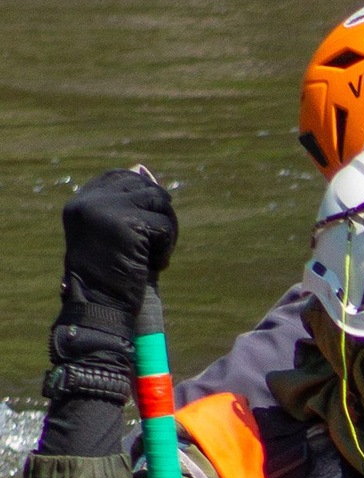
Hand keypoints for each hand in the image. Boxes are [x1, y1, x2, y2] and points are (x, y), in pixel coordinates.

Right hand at [54, 167, 178, 370]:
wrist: (97, 308)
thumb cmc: (107, 279)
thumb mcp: (111, 235)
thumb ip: (124, 206)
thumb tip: (143, 168)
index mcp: (82, 202)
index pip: (119, 176)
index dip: (143, 192)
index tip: (151, 220)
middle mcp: (91, 201)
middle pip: (144, 186)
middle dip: (160, 212)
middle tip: (160, 243)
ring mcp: (108, 210)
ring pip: (159, 203)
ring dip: (167, 231)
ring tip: (158, 256)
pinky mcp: (128, 224)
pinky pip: (164, 227)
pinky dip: (167, 249)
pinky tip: (156, 265)